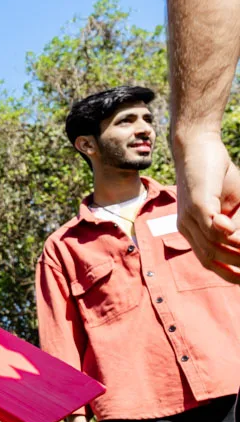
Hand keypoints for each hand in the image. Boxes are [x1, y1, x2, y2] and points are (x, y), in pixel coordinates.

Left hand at [174, 132, 239, 282]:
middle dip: (236, 268)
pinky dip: (226, 232)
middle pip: (212, 258)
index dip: (229, 274)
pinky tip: (235, 232)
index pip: (209, 261)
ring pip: (213, 245)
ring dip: (238, 251)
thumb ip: (237, 221)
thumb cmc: (216, 175)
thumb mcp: (232, 202)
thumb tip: (237, 240)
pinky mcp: (196, 201)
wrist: (198, 147)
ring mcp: (188, 216)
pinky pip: (210, 224)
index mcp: (192, 231)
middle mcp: (186, 228)